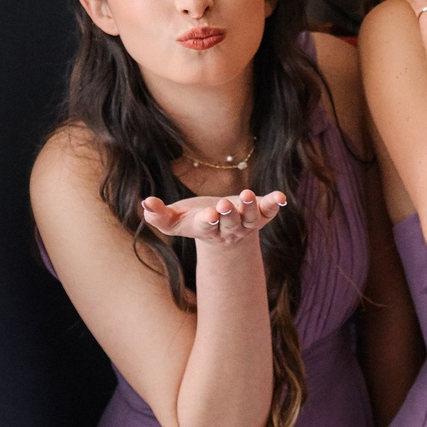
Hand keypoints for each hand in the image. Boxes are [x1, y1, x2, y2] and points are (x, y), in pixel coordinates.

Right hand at [139, 189, 286, 247]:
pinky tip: (281, 196)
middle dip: (228, 214)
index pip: (207, 226)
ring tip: (246, 195)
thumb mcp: (174, 220)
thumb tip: (144, 203)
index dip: (208, 221)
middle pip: (230, 223)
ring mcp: (246, 222)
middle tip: (224, 205)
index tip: (209, 214)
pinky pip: (269, 210)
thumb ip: (158, 215)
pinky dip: (275, 204)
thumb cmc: (194, 221)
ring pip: (250, 218)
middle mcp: (229, 228)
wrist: (223, 231)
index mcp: (207, 228)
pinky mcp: (260, 213)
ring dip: (249, 207)